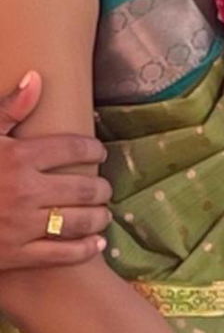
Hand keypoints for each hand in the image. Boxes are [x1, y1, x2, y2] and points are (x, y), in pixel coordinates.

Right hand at [0, 70, 111, 268]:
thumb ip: (10, 108)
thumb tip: (36, 78)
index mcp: (19, 157)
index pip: (73, 148)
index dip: (93, 149)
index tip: (99, 151)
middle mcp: (25, 191)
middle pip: (82, 188)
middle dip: (100, 188)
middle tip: (104, 188)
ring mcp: (22, 225)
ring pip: (77, 222)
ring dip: (98, 217)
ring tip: (103, 214)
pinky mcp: (16, 254)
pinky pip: (61, 254)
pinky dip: (84, 249)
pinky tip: (96, 243)